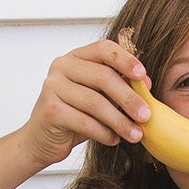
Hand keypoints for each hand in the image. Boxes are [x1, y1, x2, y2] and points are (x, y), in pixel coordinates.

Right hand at [23, 37, 149, 167]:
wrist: (41, 139)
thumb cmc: (73, 116)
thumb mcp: (98, 98)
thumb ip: (117, 88)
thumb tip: (146, 83)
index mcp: (76, 58)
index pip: (103, 49)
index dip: (126, 60)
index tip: (143, 77)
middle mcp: (62, 67)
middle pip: (103, 77)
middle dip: (128, 98)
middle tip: (146, 115)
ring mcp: (53, 87)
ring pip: (95, 102)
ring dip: (120, 121)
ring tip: (135, 134)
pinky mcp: (51, 110)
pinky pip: (85, 122)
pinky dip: (104, 133)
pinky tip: (114, 139)